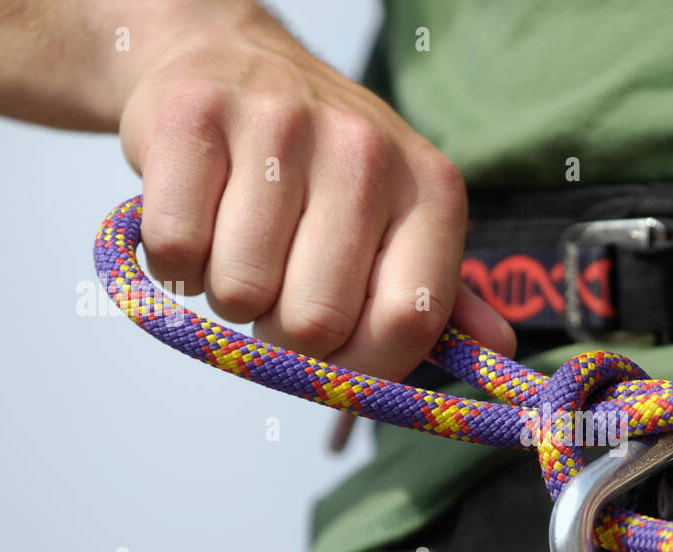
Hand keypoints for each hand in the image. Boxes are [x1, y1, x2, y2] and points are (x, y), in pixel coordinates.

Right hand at [115, 3, 514, 378]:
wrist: (224, 58)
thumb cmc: (320, 167)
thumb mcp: (398, 222)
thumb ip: (442, 296)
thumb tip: (500, 350)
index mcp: (431, 191)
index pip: (409, 324)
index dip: (361, 372)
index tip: (332, 365)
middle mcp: (366, 150)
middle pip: (316, 323)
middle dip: (282, 332)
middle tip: (277, 286)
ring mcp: (280, 124)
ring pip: (239, 292)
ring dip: (225, 294)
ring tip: (236, 243)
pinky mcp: (195, 114)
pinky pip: (175, 249)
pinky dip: (172, 262)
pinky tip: (197, 220)